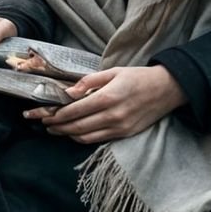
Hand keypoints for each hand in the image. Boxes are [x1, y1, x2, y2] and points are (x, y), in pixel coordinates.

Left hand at [25, 65, 187, 145]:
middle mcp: (112, 116)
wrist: (167, 90)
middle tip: (43, 123)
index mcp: (108, 97)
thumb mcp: (113, 71)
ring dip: (66, 135)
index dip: (56, 115)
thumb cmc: (138, 77)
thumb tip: (68, 92)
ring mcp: (119, 128)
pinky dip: (82, 138)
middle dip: (56, 127)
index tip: (43, 115)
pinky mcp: (124, 135)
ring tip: (55, 130)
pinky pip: (97, 140)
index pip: (74, 111)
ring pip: (85, 137)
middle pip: (76, 127)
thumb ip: (89, 82)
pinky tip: (74, 132)